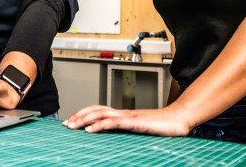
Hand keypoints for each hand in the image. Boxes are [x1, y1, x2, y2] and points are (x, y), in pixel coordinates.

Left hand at [62, 104, 191, 136]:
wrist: (178, 120)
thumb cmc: (162, 126)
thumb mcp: (141, 129)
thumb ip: (129, 130)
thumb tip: (116, 136)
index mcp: (124, 114)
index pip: (99, 110)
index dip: (84, 114)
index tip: (73, 121)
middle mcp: (123, 112)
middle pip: (95, 109)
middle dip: (79, 115)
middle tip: (66, 123)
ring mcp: (127, 116)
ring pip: (100, 114)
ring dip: (84, 119)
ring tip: (72, 125)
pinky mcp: (133, 122)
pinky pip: (112, 122)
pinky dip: (99, 125)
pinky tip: (90, 130)